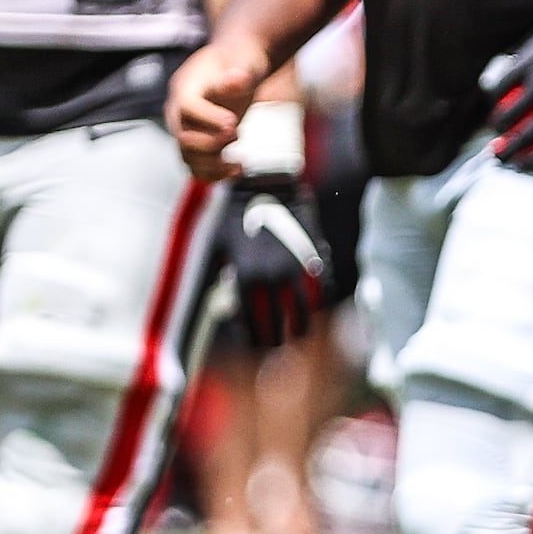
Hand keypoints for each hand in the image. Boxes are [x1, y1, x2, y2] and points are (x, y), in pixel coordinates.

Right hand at [166, 35, 268, 181]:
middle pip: (184, 138)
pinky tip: (238, 168)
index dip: (208, 118)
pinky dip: (215, 174)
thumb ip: (238, 75)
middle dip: (211, 143)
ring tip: (238, 163)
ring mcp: (187, 130)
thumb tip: (238, 78)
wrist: (236, 66)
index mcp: (185, 89)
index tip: (233, 122)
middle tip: (236, 133)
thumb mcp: (241, 62)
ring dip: (213, 166)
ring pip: (189, 158)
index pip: (187, 108)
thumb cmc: (236, 63)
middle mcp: (180, 112)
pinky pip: (198, 167)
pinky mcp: (199, 143)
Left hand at [223, 184, 329, 347]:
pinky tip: (316, 307)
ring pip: (302, 309)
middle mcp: (269, 276)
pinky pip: (321, 286)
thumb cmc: (231, 215)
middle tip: (275, 348)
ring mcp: (294, 266)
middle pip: (276, 321)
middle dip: (275, 339)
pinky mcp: (312, 255)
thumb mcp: (214, 246)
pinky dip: (320, 299)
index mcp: (243, 277)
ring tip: (299, 336)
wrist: (264, 184)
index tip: (253, 349)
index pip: (249, 321)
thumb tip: (212, 304)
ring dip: (301, 327)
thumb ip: (212, 276)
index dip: (252, 339)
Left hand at [479, 0, 532, 168]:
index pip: (496, 92)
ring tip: (503, 159)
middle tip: (497, 137)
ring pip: (524, 136)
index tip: (496, 111)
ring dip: (509, 150)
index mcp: (528, 66)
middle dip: (497, 131)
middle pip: (505, 118)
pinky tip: (526, 164)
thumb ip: (526, 54)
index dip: (492, 105)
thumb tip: (508, 68)